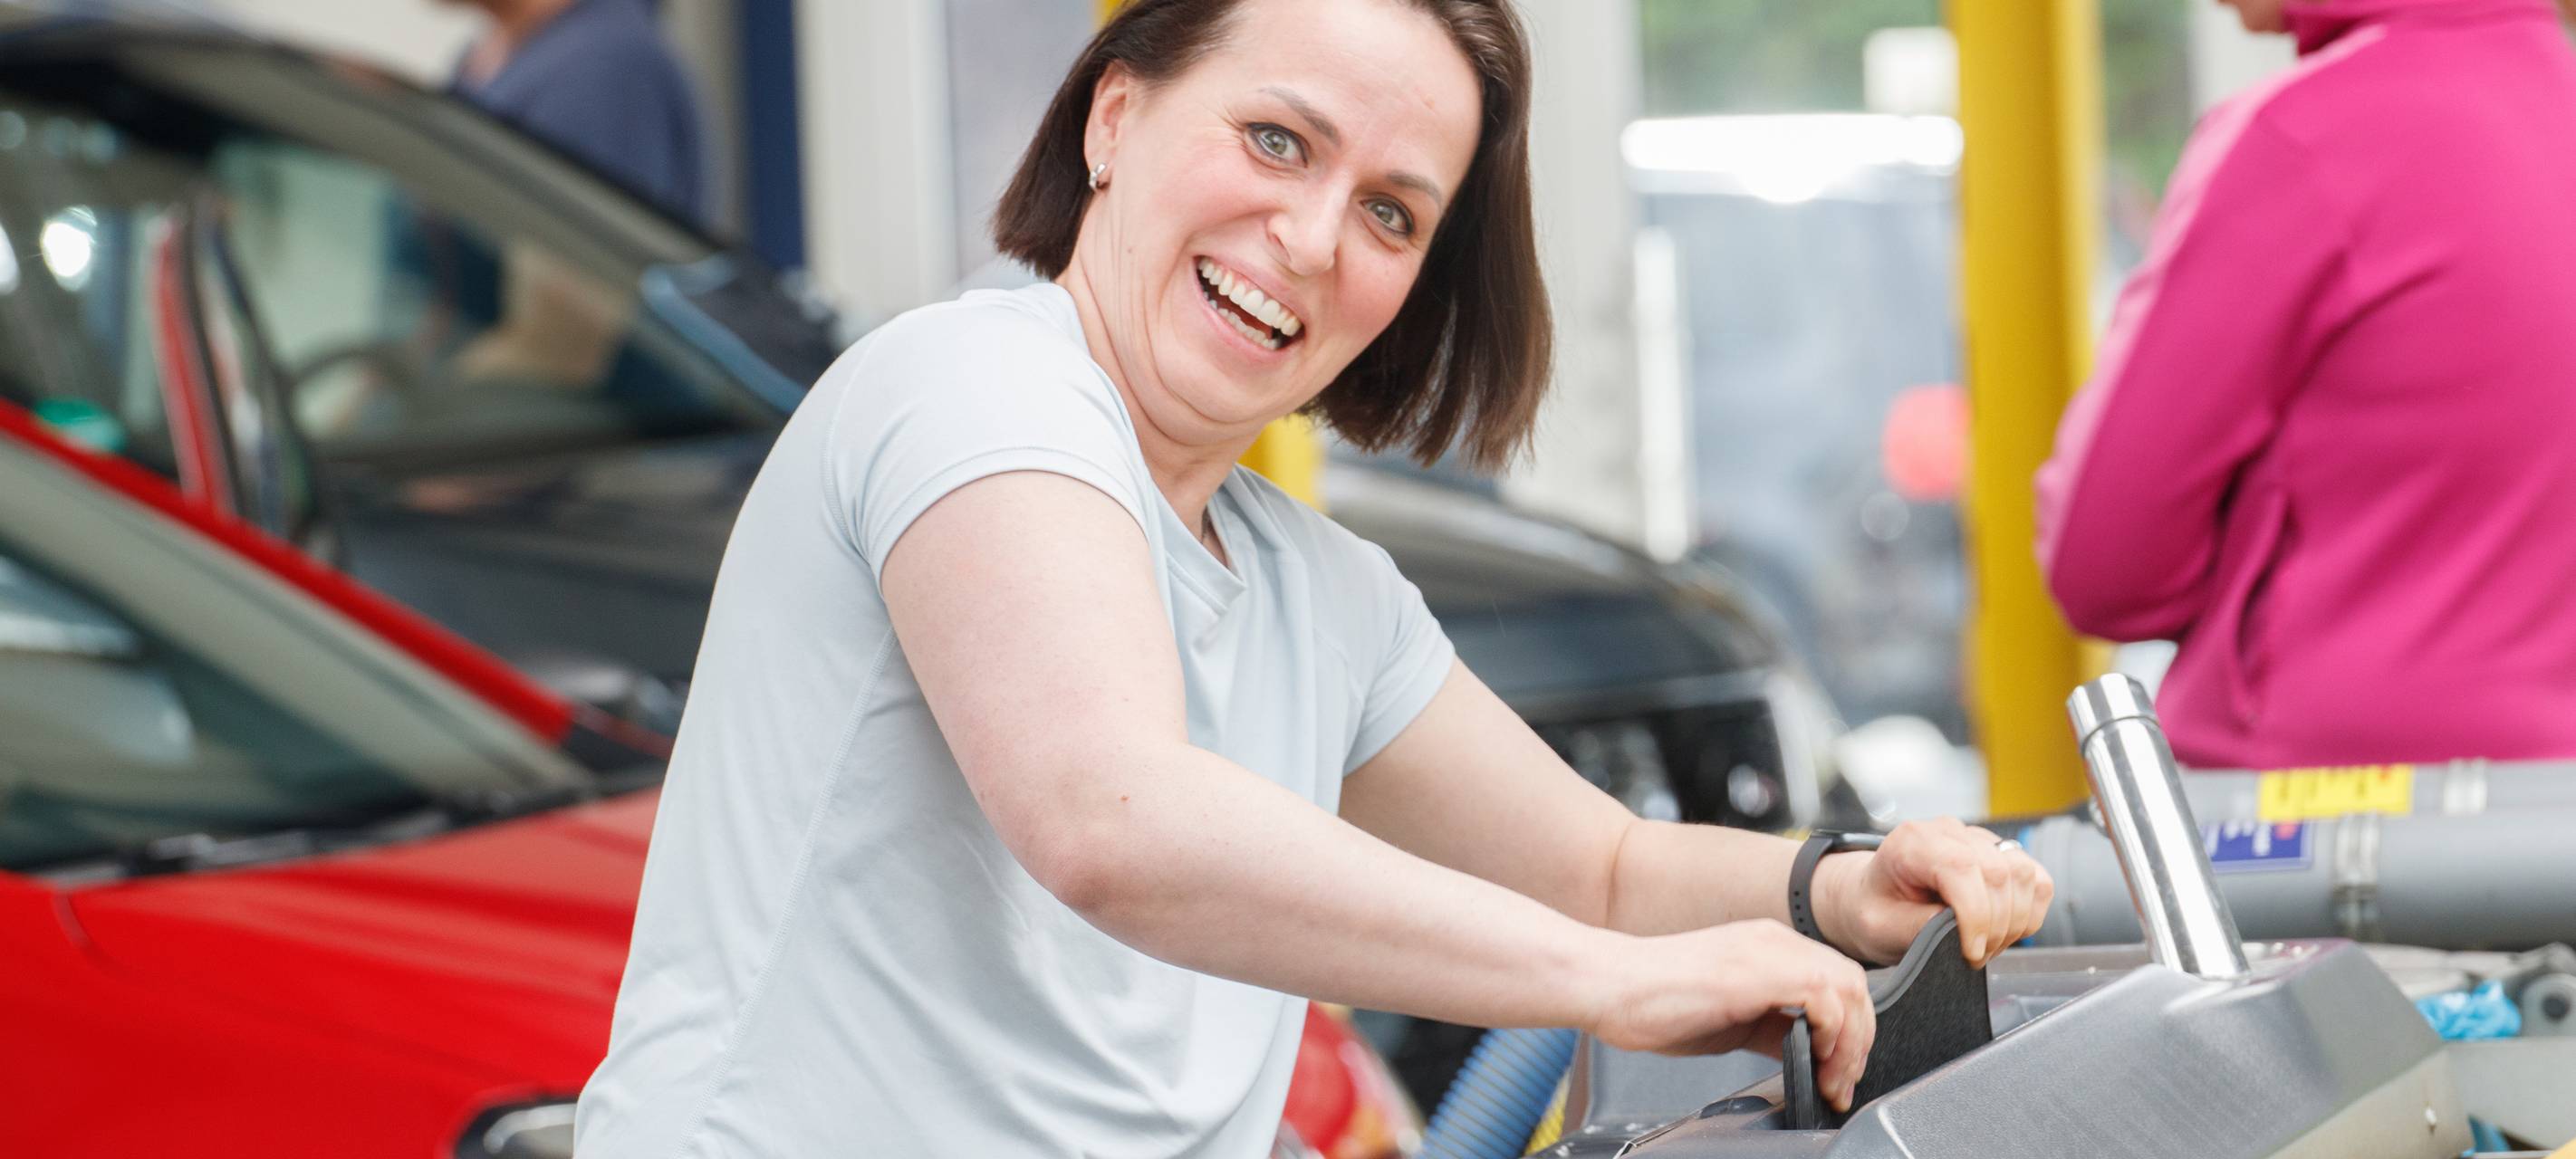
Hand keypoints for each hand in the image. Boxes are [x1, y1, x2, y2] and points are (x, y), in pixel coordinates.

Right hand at [1585, 919, 1876, 1112]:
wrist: (1608, 985)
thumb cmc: (1652, 1002)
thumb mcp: (1729, 1018)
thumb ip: (1771, 1026)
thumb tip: (1805, 1051)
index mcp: (1767, 948)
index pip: (1838, 981)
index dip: (1852, 1030)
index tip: (1839, 1072)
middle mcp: (1772, 941)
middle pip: (1854, 983)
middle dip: (1859, 1040)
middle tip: (1842, 1082)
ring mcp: (1765, 951)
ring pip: (1847, 987)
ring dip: (1850, 1042)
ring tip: (1833, 1078)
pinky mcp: (1753, 970)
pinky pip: (1822, 996)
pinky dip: (1831, 1033)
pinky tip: (1814, 1059)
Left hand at [1813, 818, 2052, 966]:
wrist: (1877, 898)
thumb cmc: (1876, 910)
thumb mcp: (1880, 927)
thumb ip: (1917, 926)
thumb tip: (1959, 930)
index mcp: (1912, 842)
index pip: (1961, 866)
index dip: (1975, 914)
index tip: (1970, 951)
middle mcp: (1949, 832)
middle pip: (1999, 872)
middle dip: (1995, 926)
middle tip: (1975, 955)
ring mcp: (1980, 839)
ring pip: (2024, 875)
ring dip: (2014, 922)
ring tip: (1986, 945)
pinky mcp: (2004, 854)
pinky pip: (2038, 881)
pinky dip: (2030, 913)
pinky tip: (2003, 929)